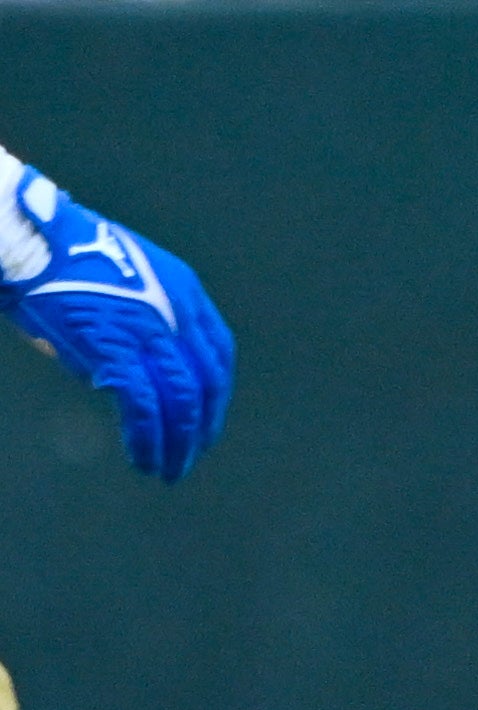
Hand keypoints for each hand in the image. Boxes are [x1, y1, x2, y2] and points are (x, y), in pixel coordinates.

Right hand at [0, 157, 234, 480]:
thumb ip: (142, 320)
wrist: (27, 237)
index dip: (215, 395)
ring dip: (176, 444)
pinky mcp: (116, 351)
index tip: (205, 421)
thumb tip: (138, 366)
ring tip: (166, 470)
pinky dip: (149, 440)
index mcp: (182, 291)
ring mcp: (148, 332)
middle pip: (205, 385)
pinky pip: (146, 408)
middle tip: (188, 456)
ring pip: (182, 403)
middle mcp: (175, 312)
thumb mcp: (122, 282)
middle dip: (199, 428)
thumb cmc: (60, 258)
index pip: (217, 355)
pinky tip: (145, 459)